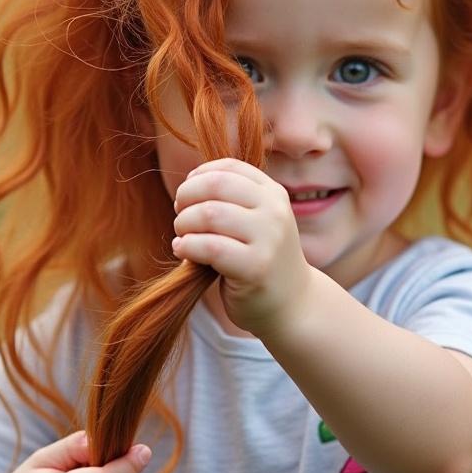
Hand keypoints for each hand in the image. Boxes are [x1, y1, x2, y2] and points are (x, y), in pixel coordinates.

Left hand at [170, 157, 314, 336]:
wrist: (291, 305)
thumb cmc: (260, 260)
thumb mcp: (256, 221)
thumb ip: (231, 199)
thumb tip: (189, 183)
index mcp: (273, 193)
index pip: (228, 167)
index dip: (198, 177)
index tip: (187, 196)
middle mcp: (275, 211)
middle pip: (215, 185)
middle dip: (186, 198)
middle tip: (180, 217)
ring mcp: (269, 238)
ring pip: (210, 214)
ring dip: (184, 223)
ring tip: (182, 236)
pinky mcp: (256, 267)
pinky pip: (210, 247)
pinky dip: (187, 246)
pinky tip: (182, 251)